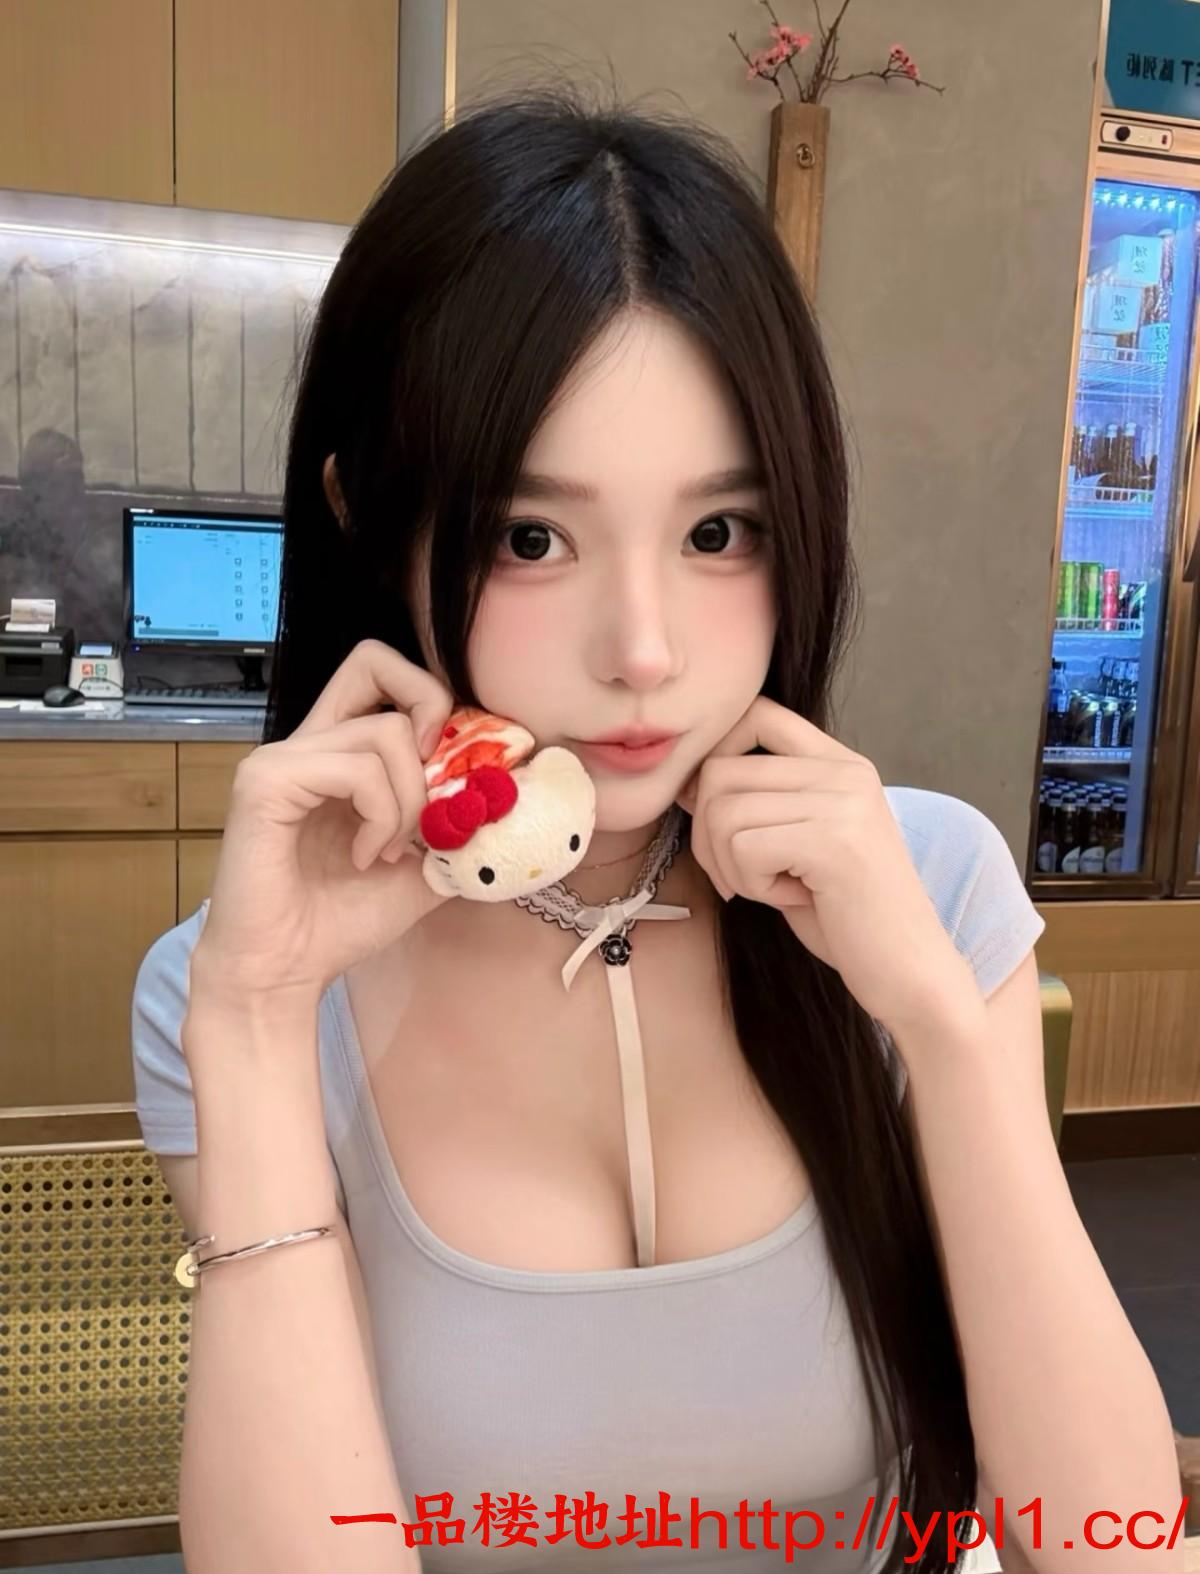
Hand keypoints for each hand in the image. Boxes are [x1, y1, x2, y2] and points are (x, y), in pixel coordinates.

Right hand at [193, 639, 458, 1011]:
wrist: (282, 975)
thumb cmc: (341, 922)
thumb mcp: (427, 868)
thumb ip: (460, 824)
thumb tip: (512, 793)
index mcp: (338, 750)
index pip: (383, 671)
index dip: (432, 702)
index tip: (450, 775)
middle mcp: (307, 740)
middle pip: (376, 660)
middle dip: (431, 720)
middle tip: (433, 795)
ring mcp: (282, 756)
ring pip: (385, 731)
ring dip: (411, 802)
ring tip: (390, 853)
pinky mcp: (265, 780)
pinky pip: (357, 770)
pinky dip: (381, 817)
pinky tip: (365, 858)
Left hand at [675, 695, 980, 1036]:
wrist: (909, 972)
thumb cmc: (847, 917)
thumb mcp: (798, 846)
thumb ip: (758, 806)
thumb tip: (686, 785)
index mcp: (840, 764)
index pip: (756, 714)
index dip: (713, 756)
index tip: (711, 812)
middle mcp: (844, 771)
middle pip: (720, 770)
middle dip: (707, 834)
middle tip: (739, 877)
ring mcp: (843, 802)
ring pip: (723, 812)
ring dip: (730, 865)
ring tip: (773, 888)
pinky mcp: (834, 841)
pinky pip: (743, 847)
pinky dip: (750, 884)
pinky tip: (792, 899)